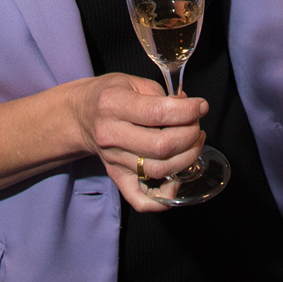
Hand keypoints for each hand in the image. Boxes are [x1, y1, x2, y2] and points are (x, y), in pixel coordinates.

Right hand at [68, 73, 208, 212]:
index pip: (158, 113)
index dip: (187, 111)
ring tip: (193, 143)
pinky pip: (140, 199)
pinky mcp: (117, 177)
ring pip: (158, 170)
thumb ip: (162, 94)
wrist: (81, 115)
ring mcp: (113, 160)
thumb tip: (189, 109)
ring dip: (186, 159)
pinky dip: (162, 199)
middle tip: (196, 126)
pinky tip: (175, 182)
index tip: (201, 106)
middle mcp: (111, 134)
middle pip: (161, 146)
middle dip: (190, 135)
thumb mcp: (132, 82)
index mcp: (113, 105)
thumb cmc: (110, 95)